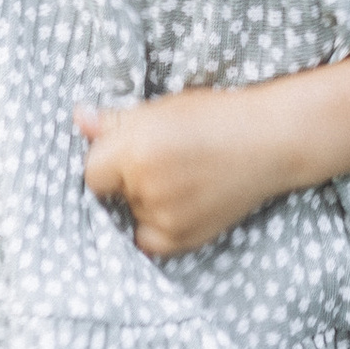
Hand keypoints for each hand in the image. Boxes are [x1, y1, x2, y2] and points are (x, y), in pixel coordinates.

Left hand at [76, 83, 298, 258]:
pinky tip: (179, 204)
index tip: (128, 153)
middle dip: (127, 179)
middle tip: (164, 161)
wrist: (271, 141)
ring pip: (132, 214)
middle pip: (111, 193)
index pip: (91, 172)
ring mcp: (165, 215)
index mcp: (137, 148)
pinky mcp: (183, 237)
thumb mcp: (163, 108)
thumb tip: (78, 118)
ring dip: (145, 201)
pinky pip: (149, 240)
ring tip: (182, 179)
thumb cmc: (217, 116)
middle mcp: (147, 184)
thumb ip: (115, 120)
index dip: (107, 161)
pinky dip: (156, 227)